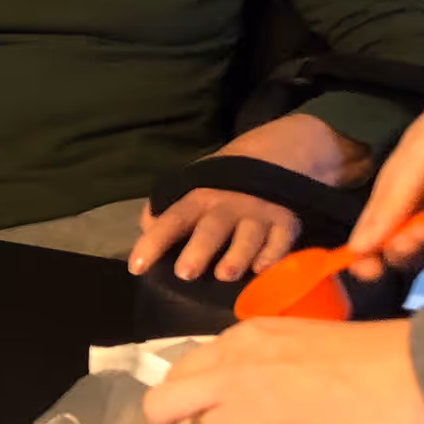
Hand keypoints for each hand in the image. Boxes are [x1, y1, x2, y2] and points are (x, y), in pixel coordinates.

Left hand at [129, 112, 372, 282]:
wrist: (283, 149)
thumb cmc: (230, 177)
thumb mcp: (198, 182)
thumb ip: (171, 207)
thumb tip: (146, 228)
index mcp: (201, 195)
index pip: (172, 219)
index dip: (153, 243)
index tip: (136, 267)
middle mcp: (229, 204)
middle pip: (212, 229)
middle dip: (198, 250)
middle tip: (185, 273)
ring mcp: (260, 211)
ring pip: (248, 236)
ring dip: (237, 255)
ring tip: (225, 275)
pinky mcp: (287, 220)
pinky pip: (281, 241)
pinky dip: (273, 255)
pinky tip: (261, 269)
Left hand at [142, 321, 423, 423]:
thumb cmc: (394, 360)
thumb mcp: (316, 343)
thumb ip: (278, 366)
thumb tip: (270, 404)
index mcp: (250, 337)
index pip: (187, 368)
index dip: (182, 403)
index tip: (192, 423)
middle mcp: (236, 370)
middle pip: (163, 405)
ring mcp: (250, 415)